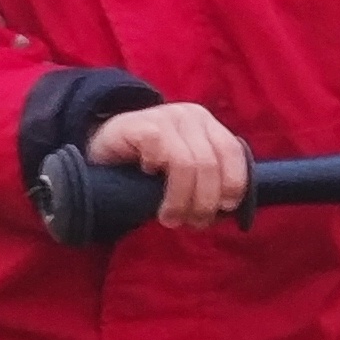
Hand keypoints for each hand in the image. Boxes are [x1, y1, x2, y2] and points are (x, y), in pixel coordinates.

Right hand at [86, 101, 249, 226]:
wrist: (105, 145)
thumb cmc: (149, 164)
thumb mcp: (185, 168)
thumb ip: (208, 179)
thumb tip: (229, 208)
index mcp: (207, 124)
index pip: (232, 152)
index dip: (233, 184)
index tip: (223, 209)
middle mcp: (190, 116)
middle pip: (209, 164)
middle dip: (203, 202)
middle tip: (192, 223)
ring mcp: (164, 117)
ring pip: (186, 164)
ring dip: (180, 200)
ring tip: (170, 218)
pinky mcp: (140, 125)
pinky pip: (158, 151)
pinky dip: (155, 174)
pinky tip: (147, 180)